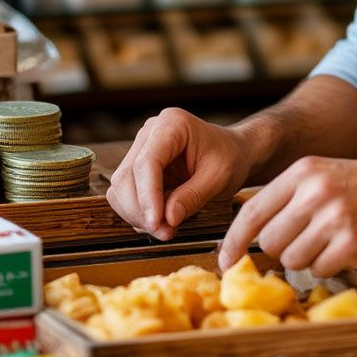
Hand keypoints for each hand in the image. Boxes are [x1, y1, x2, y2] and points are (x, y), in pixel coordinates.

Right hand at [106, 108, 252, 240]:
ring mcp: (142, 149)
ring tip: (167, 227)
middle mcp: (151, 132)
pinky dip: (139, 213)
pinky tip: (161, 219)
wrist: (235, 153)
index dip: (147, 196)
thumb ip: (193, 196)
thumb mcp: (220, 177)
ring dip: (137, 215)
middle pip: (127, 177)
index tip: (156, 223)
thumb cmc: (231, 157)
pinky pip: (125, 195)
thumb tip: (167, 219)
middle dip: (141, 211)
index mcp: (172, 124)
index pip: (147, 162)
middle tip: (166, 233)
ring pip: (120, 189)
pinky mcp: (138, 167)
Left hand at [218, 156, 356, 276]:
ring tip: (334, 239)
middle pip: (271, 240)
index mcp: (306, 170)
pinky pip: (318, 270)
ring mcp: (334, 219)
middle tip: (309, 239)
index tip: (227, 260)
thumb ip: (292, 193)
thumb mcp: (329, 173)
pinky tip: (349, 247)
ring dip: (309, 258)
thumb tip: (249, 225)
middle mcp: (316, 192)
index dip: (235, 240)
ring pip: (293, 259)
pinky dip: (329, 266)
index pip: (253, 210)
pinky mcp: (350, 246)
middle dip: (284, 248)